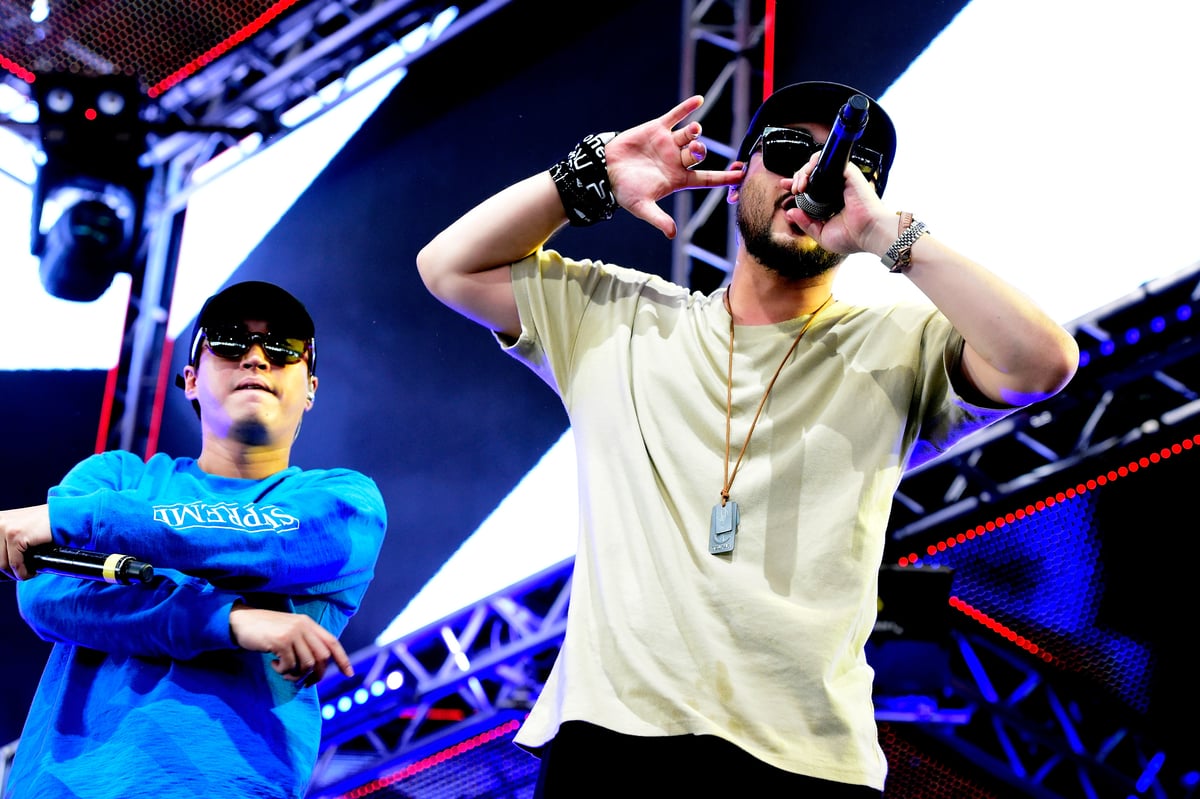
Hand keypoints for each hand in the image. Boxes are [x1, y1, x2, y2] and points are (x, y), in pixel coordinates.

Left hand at [0, 504, 52, 580]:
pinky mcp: (15, 535)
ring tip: (31, 571)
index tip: (10, 573)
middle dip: (9, 572)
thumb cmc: (46, 524)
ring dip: (18, 573)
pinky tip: (34, 571)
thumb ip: (7, 543)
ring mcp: (4, 528)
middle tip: (24, 573)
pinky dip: (25, 572)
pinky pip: (15, 564)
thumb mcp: (20, 531)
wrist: (64, 516)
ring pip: (2, 565)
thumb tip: (2, 566)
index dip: (2, 567)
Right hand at [229, 603, 353, 686]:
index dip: (342, 659)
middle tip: (304, 683)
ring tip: (283, 671)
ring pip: (306, 664)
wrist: (240, 620)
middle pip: (322, 657)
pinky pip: (289, 665)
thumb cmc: (264, 629)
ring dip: (295, 675)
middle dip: (316, 675)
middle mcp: (304, 626)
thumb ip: (303, 643)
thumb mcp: (288, 631)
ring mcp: (293, 633)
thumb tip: (315, 668)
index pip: (332, 642)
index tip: (349, 674)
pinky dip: (282, 671)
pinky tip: (273, 664)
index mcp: (308, 623)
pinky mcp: (281, 641)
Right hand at [605, 94, 743, 238]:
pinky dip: (686, 108)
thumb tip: (672, 234)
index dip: (725, 177)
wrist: (605, 171)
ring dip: (694, 132)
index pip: (707, 179)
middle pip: (698, 154)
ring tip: (694, 131)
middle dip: (699, 151)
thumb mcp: (642, 207)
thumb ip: (658, 219)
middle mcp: (677, 160)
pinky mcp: (657, 129)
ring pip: (689, 135)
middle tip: (694, 150)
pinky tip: (699, 100)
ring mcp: (669, 144)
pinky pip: (675, 116)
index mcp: (679, 179)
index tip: (742, 174)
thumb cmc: (624, 191)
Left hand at [783, 151, 891, 255]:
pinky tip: (807, 178)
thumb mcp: (821, 234)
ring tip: (798, 187)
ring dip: (803, 172)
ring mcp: (842, 179)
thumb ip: (805, 223)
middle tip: (794, 190)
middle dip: (798, 177)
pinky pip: (827, 159)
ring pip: (817, 163)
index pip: (811, 186)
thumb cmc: (851, 237)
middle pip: (812, 173)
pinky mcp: (847, 172)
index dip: (797, 182)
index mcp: (832, 200)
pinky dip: (813, 164)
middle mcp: (837, 188)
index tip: (786, 185)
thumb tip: (790, 212)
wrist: (868, 233)